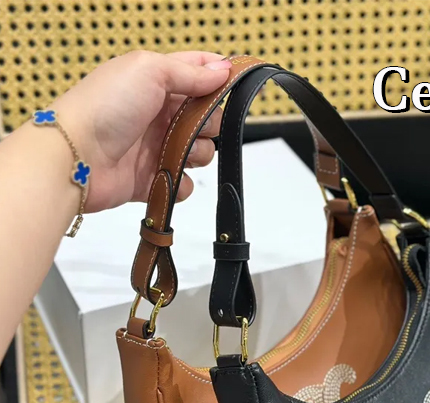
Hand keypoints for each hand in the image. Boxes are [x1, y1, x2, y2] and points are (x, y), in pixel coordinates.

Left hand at [51, 50, 231, 212]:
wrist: (76, 156)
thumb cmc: (103, 107)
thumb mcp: (149, 70)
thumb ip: (189, 71)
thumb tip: (221, 70)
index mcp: (156, 83)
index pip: (196, 73)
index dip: (218, 76)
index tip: (232, 84)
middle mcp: (158, 114)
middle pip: (206, 118)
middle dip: (209, 123)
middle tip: (195, 124)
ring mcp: (155, 147)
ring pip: (200, 152)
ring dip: (197, 153)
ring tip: (178, 152)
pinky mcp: (151, 178)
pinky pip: (182, 184)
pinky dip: (180, 183)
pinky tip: (167, 175)